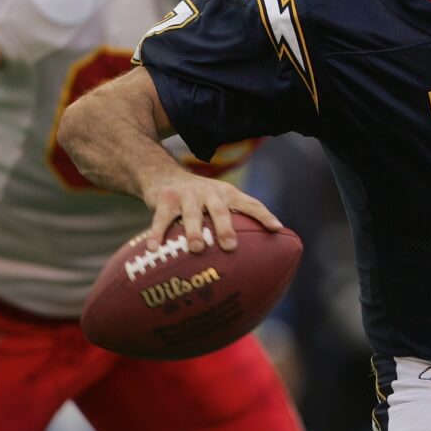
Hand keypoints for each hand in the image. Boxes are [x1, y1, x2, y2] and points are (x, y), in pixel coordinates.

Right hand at [142, 171, 282, 252]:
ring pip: (191, 215)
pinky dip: (157, 234)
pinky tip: (153, 249)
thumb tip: (252, 256)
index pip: (250, 203)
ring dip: (194, 232)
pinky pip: (161, 219)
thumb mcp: (217, 200)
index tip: (277, 228)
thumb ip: (231, 220)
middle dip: (226, 228)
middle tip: (230, 247)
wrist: (164, 174)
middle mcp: (209, 192)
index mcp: (227, 194)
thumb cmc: (198, 198)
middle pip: (220, 210)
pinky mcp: (165, 199)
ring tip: (197, 248)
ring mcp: (187, 195)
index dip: (264, 215)